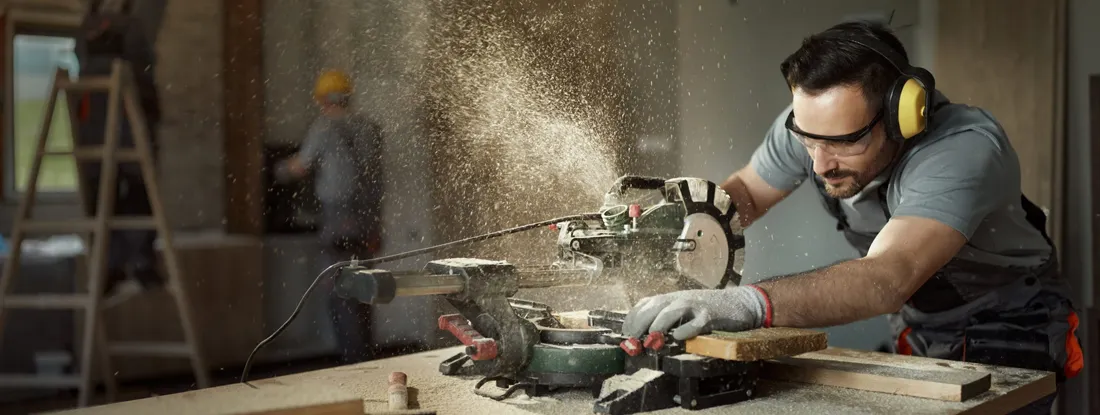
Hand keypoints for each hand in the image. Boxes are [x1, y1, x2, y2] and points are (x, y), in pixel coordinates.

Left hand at [621, 286, 769, 340]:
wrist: (739, 303)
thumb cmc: (707, 309)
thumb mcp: (683, 308)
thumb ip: (665, 317)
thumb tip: (642, 335)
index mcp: (671, 298)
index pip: (645, 304)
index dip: (632, 318)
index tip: (625, 333)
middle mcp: (681, 299)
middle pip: (655, 305)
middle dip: (640, 321)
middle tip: (633, 339)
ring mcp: (696, 306)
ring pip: (673, 310)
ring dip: (659, 323)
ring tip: (651, 338)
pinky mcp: (711, 316)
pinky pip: (697, 322)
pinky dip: (687, 329)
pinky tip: (679, 337)